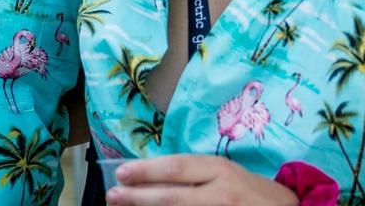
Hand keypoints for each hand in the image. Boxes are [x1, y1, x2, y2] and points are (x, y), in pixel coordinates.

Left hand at [106, 154, 298, 205]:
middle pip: (170, 196)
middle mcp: (219, 193)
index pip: (175, 168)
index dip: (145, 171)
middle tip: (112, 195)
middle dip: (137, 196)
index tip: (121, 173)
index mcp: (219, 169)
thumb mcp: (225, 173)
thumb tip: (153, 177)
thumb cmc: (252, 191)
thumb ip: (194, 174)